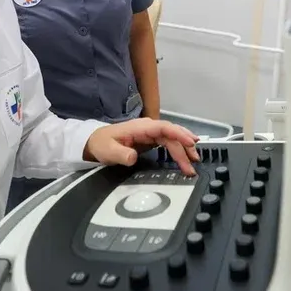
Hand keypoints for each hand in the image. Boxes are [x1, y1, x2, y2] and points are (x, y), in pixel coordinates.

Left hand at [84, 118, 200, 174]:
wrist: (95, 142)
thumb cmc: (102, 144)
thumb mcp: (109, 151)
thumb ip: (121, 154)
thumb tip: (133, 157)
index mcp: (140, 127)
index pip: (163, 127)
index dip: (178, 134)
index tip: (190, 142)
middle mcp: (148, 127)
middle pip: (171, 134)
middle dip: (184, 146)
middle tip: (194, 162)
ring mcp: (151, 133)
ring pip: (172, 137)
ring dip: (185, 147)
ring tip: (195, 159)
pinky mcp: (151, 139)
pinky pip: (169, 141)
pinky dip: (179, 146)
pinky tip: (188, 151)